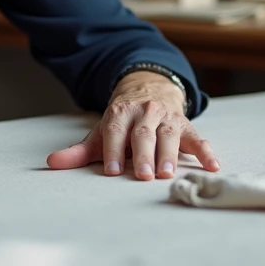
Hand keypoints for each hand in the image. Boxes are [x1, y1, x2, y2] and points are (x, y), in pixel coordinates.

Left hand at [46, 72, 219, 179]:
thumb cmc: (122, 123)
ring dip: (169, 153)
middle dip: (142, 154)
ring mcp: (167, 117)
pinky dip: (206, 151)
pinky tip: (213, 166)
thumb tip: (51, 163)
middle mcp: (144, 112)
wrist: (149, 90)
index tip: (110, 172)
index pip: (115, 132)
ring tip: (167, 174)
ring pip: (168, 134)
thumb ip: (79, 151)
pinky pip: (197, 137)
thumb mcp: (101, 133)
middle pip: (143, 133)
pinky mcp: (186, 125)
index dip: (112, 151)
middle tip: (142, 175)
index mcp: (120, 113)